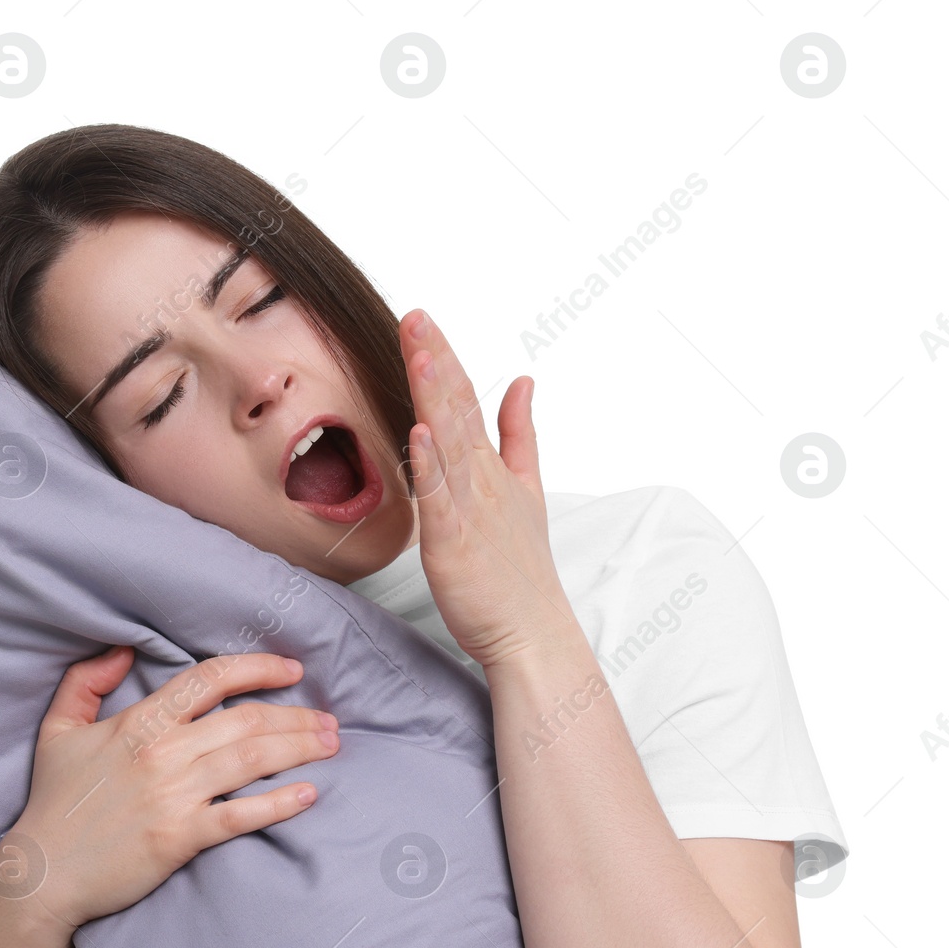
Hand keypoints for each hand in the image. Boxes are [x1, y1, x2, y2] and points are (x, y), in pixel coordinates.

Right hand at [0, 646, 338, 932]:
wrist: (43, 874)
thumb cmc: (53, 802)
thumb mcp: (57, 730)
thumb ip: (85, 681)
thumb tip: (121, 649)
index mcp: (139, 722)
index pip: (212, 679)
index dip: (259, 668)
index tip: (293, 670)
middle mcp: (163, 752)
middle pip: (248, 719)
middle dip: (298, 715)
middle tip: (327, 719)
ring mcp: (174, 795)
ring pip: (254, 759)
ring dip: (301, 749)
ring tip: (331, 745)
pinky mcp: (182, 838)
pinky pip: (243, 815)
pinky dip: (281, 803)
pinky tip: (309, 795)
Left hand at [400, 310, 576, 668]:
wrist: (533, 632)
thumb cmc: (520, 568)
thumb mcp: (527, 488)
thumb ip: (520, 433)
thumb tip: (524, 380)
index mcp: (491, 466)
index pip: (464, 399)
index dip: (444, 357)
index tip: (420, 318)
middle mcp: (481, 480)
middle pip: (456, 410)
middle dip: (435, 360)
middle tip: (415, 316)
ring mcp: (469, 510)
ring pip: (449, 444)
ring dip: (435, 398)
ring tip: (422, 355)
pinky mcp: (453, 544)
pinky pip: (438, 500)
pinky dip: (430, 466)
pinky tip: (420, 434)